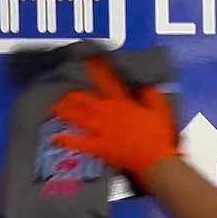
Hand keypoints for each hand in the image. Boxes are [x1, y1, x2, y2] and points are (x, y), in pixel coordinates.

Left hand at [52, 57, 180, 182]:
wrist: (155, 160)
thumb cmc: (159, 135)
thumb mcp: (161, 109)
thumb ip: (151, 95)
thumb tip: (145, 84)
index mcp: (121, 102)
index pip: (106, 80)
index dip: (97, 68)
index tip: (89, 58)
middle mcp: (106, 113)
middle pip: (84, 99)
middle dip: (74, 95)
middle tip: (66, 92)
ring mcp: (99, 130)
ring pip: (76, 117)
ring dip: (65, 112)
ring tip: (56, 108)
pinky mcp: (98, 147)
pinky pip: (77, 142)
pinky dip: (65, 140)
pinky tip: (55, 138)